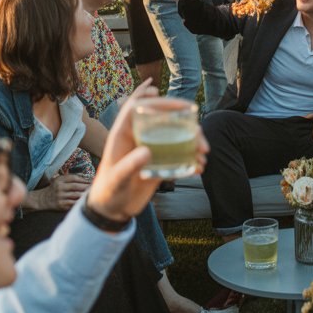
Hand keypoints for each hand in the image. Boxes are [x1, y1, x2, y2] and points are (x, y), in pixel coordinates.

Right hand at [41, 174, 90, 210]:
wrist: (43, 199)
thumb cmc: (55, 188)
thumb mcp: (60, 180)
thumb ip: (71, 179)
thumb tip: (87, 179)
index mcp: (60, 180)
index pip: (74, 178)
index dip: (84, 179)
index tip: (92, 181)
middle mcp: (59, 188)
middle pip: (76, 186)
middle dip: (87, 187)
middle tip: (95, 187)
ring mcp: (60, 197)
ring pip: (76, 195)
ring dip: (85, 194)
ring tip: (92, 194)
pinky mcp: (61, 205)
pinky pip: (73, 203)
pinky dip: (80, 202)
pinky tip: (85, 201)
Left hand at [88, 84, 208, 223]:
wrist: (112, 210)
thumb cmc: (108, 192)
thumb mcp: (117, 179)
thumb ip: (129, 166)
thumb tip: (148, 151)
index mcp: (124, 134)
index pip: (140, 107)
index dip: (159, 102)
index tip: (180, 106)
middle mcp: (140, 137)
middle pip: (164, 120)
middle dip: (186, 124)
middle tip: (200, 136)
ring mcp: (151, 150)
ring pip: (175, 137)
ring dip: (193, 142)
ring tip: (204, 154)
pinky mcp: (159, 163)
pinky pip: (178, 157)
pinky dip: (190, 160)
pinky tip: (199, 168)